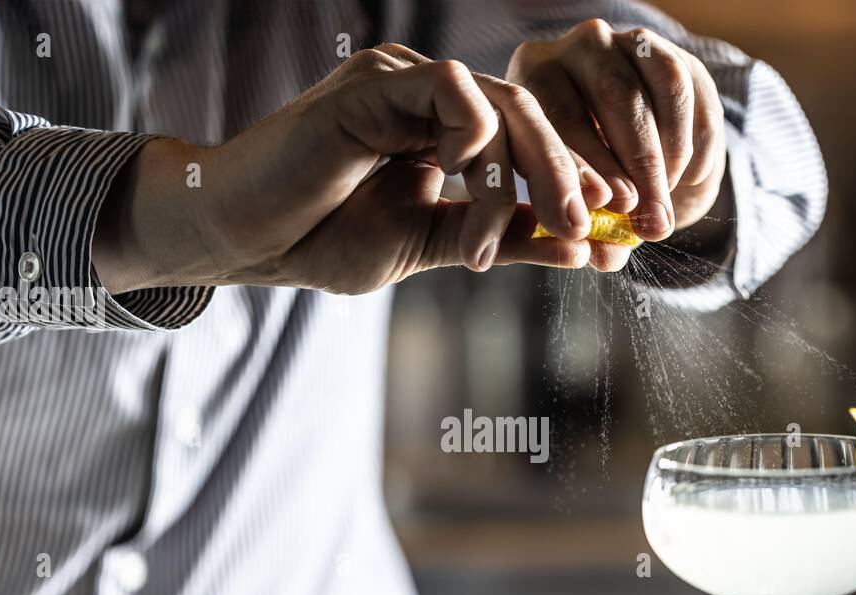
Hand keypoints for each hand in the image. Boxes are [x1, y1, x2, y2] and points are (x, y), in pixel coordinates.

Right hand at [95, 45, 604, 294]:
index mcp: (445, 131)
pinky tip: (466, 184)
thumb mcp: (429, 246)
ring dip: (525, 177)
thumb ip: (500, 241)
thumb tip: (578, 249)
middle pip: (530, 119)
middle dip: (570, 176)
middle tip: (593, 227)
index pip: (530, 144)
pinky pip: (454, 94)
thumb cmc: (320, 240)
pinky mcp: (374, 84)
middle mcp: (430, 98)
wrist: (242, 238)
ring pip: (502, 108)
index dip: (576, 182)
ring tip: (519, 236)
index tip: (613, 231)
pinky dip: (478, 141)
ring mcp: (402, 84)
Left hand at [508, 19, 727, 269]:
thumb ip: (592, 229)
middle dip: (628, 164)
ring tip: (662, 209)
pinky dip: (690, 143)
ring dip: (662, 158)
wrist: (637, 146)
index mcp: (532, 79)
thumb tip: (604, 258)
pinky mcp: (672, 51)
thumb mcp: (582, 202)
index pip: (554, 114)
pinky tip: (685, 181)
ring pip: (657, 91)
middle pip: (609, 97)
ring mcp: (626, 43)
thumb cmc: (593, 178)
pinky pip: (686, 92)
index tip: (595, 207)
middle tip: (640, 217)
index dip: (578, 162)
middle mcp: (577, 47)